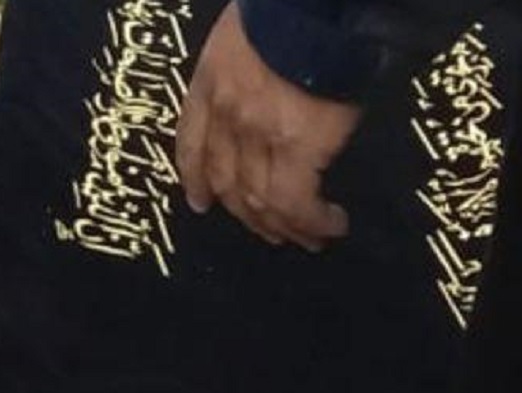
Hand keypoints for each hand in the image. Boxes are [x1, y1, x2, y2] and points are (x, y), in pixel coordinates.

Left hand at [176, 2, 360, 251]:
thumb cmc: (287, 10)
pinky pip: (296, 203)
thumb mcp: (247, 33)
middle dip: (246, 216)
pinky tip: (330, 226)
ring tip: (308, 240)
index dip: (195, 179)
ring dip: (285, 227)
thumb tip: (275, 97)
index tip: (201, 204)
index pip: (192, 142)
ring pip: (260, 200)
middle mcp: (226, 115)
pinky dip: (313, 221)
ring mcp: (257, 136)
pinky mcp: (296, 150)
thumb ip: (247, 69)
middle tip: (269, 233)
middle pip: (227, 182)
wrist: (316, 5)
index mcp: (209, 82)